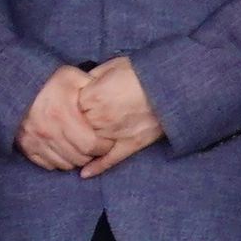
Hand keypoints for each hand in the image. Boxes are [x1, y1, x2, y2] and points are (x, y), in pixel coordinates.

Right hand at [18, 65, 108, 173]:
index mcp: (62, 114)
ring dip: (75, 159)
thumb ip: (92, 88)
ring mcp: (34, 140)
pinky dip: (58, 161)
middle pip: (78, 158)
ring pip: (64, 164)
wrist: (15, 85)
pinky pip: (47, 165)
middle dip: (91, 154)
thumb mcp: (72, 76)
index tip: (106, 140)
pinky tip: (63, 149)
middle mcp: (47, 131)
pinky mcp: (25, 146)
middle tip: (95, 144)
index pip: (90, 145)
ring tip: (79, 147)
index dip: (103, 147)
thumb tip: (108, 99)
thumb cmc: (48, 81)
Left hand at [74, 56, 166, 177]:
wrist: (173, 83)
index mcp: (94, 96)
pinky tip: (85, 174)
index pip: (68, 109)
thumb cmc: (142, 71)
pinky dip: (97, 167)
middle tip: (72, 125)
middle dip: (74, 127)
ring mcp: (116, 133)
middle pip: (77, 128)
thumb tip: (76, 85)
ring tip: (73, 147)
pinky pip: (111, 160)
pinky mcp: (133, 143)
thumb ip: (91, 77)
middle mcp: (102, 118)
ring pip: (89, 146)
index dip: (68, 108)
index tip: (69, 106)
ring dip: (81, 147)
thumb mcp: (112, 66)